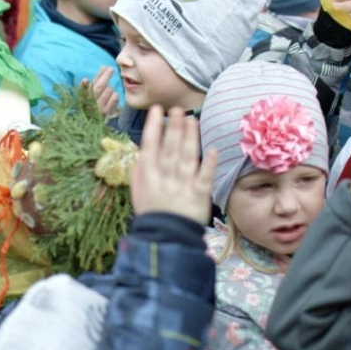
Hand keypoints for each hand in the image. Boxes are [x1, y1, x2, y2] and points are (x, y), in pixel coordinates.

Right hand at [80, 66, 118, 117]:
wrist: (93, 122)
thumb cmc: (92, 103)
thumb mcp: (90, 92)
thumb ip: (94, 81)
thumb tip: (101, 68)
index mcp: (83, 97)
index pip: (84, 89)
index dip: (84, 86)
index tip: (86, 80)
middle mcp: (90, 103)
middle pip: (98, 88)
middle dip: (105, 76)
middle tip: (111, 69)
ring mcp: (98, 108)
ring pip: (107, 92)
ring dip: (110, 87)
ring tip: (109, 88)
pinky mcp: (105, 113)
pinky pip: (112, 102)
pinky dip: (114, 97)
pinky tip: (115, 94)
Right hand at [130, 106, 216, 224]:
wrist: (165, 240)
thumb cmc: (151, 213)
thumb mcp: (137, 192)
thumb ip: (139, 171)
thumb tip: (143, 150)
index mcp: (147, 178)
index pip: (149, 148)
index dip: (153, 128)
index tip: (156, 111)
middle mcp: (164, 180)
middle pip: (170, 149)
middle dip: (174, 128)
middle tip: (178, 109)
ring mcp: (182, 187)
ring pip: (186, 158)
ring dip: (190, 138)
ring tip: (192, 120)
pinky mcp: (199, 196)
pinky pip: (204, 177)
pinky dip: (209, 164)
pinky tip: (213, 149)